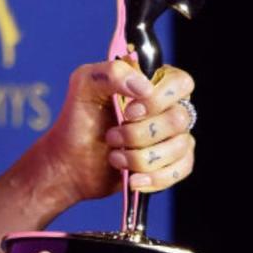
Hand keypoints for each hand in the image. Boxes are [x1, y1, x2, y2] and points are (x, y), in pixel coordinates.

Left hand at [42, 54, 195, 207]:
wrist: (70, 163)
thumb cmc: (78, 120)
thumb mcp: (84, 86)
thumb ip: (112, 73)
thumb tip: (145, 87)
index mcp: (152, 83)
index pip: (180, 83)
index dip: (157, 100)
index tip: (128, 111)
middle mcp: (167, 107)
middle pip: (179, 119)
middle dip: (139, 134)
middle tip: (111, 136)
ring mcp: (172, 136)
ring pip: (179, 146)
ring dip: (140, 157)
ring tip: (114, 157)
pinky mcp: (171, 162)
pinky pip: (182, 169)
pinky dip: (155, 177)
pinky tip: (133, 178)